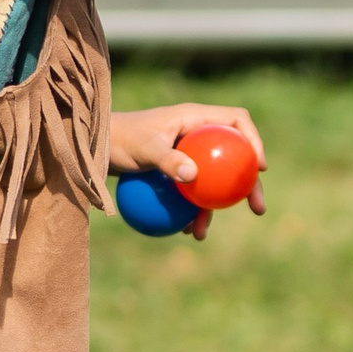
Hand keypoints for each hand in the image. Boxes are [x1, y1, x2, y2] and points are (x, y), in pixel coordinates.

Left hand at [106, 104, 266, 240]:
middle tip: (257, 207)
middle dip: (248, 183)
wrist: (94, 146)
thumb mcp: (143, 148)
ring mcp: (187, 154)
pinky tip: (183, 230)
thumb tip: (193, 176)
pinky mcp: (175, 170)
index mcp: (195, 118)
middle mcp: (196, 134)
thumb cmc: (119, 139)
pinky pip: (192, 191)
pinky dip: (191, 209)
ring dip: (214, 208)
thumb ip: (168, 159)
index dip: (253, 140)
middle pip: (234, 156)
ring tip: (203, 233)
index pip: (237, 121)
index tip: (258, 167)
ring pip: (213, 180)